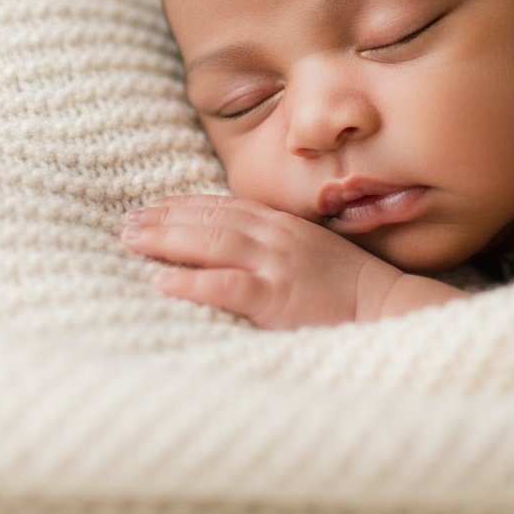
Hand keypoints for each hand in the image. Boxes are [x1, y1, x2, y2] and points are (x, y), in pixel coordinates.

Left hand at [121, 194, 464, 328]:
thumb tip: (230, 245)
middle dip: (165, 217)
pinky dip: (194, 282)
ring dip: (168, 239)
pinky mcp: (278, 298)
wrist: (387, 308)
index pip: (223, 206)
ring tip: (132, 239)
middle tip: (127, 221)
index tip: (150, 206)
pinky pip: (228, 286)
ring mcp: (277, 265)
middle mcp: (276, 237)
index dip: (183, 205)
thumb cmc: (346, 287)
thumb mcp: (309, 251)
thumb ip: (273, 243)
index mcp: (282, 224)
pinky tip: (163, 282)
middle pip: (210, 219)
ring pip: (212, 243)